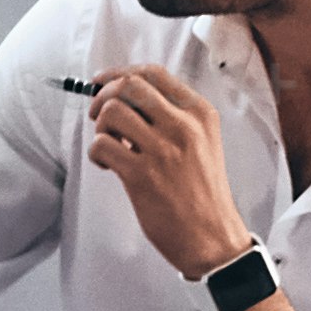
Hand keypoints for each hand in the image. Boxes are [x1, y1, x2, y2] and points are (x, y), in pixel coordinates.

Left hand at [84, 62, 254, 280]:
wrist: (213, 237)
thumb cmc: (203, 192)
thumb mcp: (204, 143)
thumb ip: (174, 117)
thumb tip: (126, 97)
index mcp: (200, 114)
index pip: (154, 73)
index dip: (119, 72)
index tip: (103, 81)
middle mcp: (184, 127)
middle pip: (129, 85)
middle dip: (103, 95)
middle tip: (98, 114)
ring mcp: (163, 150)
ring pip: (112, 112)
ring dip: (100, 126)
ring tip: (110, 145)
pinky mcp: (142, 176)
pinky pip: (102, 145)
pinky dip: (96, 153)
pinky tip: (109, 165)